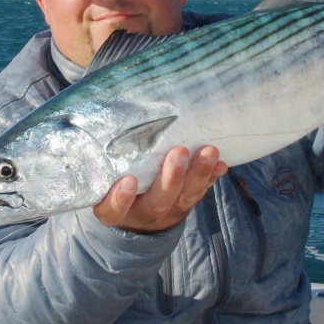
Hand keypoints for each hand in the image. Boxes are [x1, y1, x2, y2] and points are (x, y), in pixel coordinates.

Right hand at [93, 146, 227, 232]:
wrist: (136, 212)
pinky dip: (211, 177)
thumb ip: (103, 157)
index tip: (129, 180)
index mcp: (113, 209)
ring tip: (209, 152)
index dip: (120, 199)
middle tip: (178, 152)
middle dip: (170, 178)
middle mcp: (141, 212)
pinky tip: (220, 164)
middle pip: (157, 201)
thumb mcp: (102, 176)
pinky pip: (200, 192)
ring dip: (198, 173)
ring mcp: (167, 209)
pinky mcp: (186, 202)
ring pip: (184, 196)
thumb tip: (108, 111)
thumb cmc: (112, 180)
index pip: (113, 210)